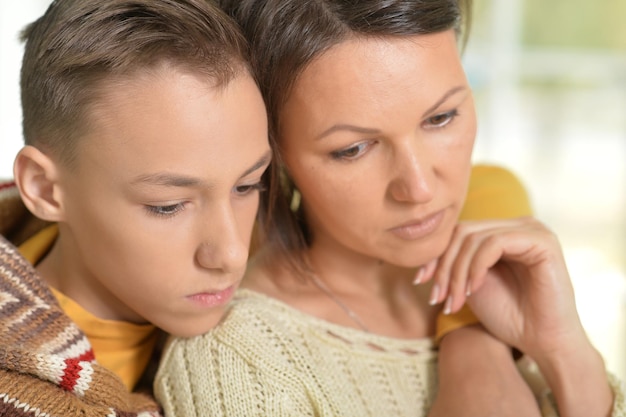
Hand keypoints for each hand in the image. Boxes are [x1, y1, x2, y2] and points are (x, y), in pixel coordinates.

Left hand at [417, 217, 613, 415]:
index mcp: (504, 232)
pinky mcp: (542, 241)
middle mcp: (519, 226)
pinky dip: (476, 267)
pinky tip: (473, 290)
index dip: (436, 255)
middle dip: (444, 266)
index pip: (459, 231)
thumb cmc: (509, 316)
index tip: (420, 281)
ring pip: (475, 238)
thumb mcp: (470, 283)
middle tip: (437, 298)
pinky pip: (495, 243)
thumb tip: (421, 250)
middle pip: (463, 232)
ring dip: (457, 273)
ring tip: (454, 302)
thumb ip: (455, 262)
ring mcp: (532, 230)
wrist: (543, 343)